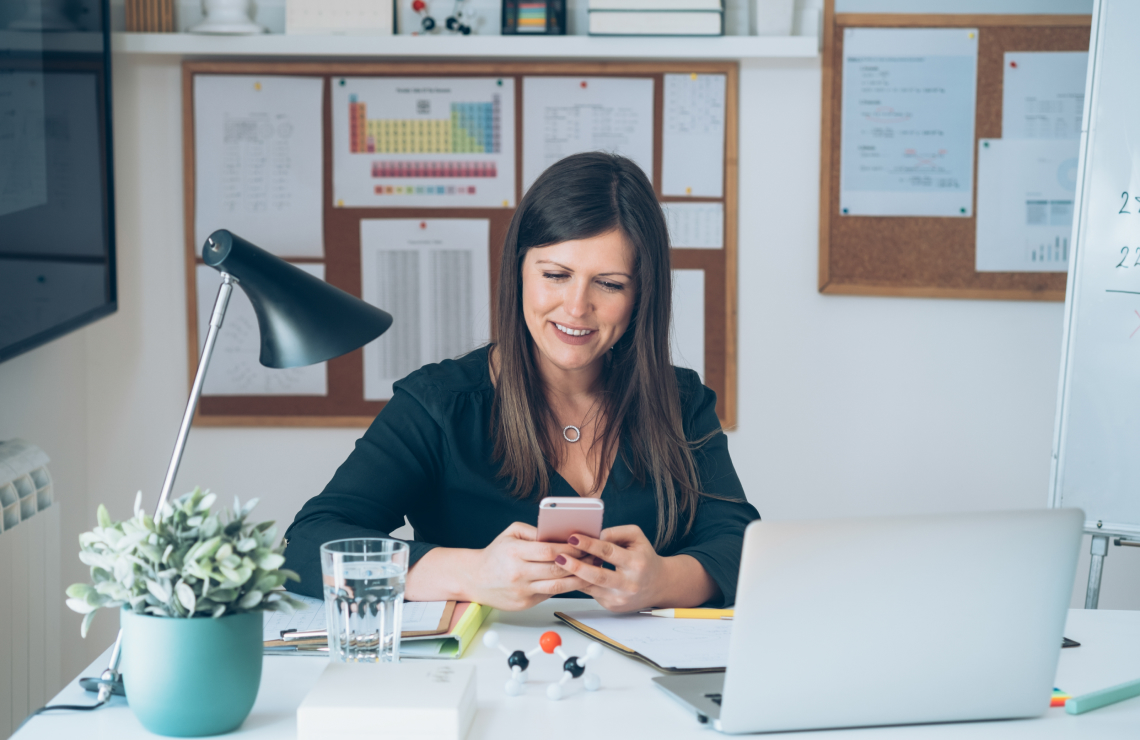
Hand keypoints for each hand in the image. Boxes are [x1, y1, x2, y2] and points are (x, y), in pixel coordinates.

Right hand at [466, 522, 589, 610]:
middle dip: (579, 562)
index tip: (584, 543)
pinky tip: (576, 580)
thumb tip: (559, 534)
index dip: (570, 548)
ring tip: (591, 570)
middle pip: (557, 569)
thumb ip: (535, 531)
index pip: (549, 550)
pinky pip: (550, 594)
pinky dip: (565, 587)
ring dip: (578, 578)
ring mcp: (522, 591)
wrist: (474, 579)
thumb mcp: (511, 533)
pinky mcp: (525, 603)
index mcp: (515, 553)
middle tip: (594, 556)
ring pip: (558, 586)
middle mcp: (518, 573)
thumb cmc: (495, 554)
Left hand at [555, 525, 719, 612]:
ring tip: (559, 564)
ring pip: (591, 587)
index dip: (590, 544)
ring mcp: (620, 598)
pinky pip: (591, 593)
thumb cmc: (644, 557)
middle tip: (559, 556)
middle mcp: (629, 584)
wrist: (658, 585)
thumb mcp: (637, 538)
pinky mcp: (612, 606)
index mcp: (636, 563)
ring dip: (573, 576)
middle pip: (598, 576)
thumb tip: (596, 534)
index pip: (609, 552)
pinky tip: (569, 574)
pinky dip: (579, 583)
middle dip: (576, 565)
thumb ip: (617, 532)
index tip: (573, 537)